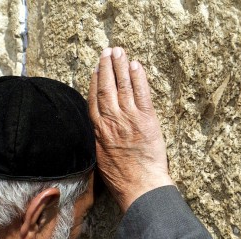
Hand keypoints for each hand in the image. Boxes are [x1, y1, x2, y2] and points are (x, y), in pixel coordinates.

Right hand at [88, 47, 173, 212]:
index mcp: (98, 131)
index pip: (93, 100)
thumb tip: (97, 133)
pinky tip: (136, 65)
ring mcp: (129, 118)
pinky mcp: (147, 120)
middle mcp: (111, 121)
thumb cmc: (120, 179)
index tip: (95, 70)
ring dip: (121, 66)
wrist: (139, 185)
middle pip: (106, 87)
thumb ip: (98, 141)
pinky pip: (141, 93)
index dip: (94, 82)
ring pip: (122, 86)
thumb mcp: (100, 160)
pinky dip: (138, 78)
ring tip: (119, 51)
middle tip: (107, 52)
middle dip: (106, 67)